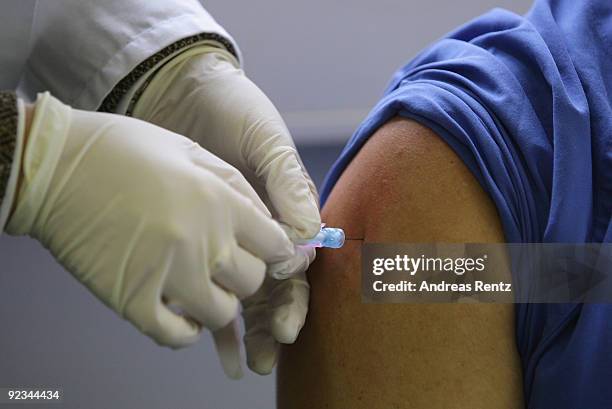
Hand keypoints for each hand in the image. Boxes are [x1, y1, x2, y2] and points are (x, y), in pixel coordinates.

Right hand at [6, 92, 294, 349]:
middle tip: (221, 264)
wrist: (54, 167)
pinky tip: (174, 309)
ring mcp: (169, 274)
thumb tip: (265, 222)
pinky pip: (177, 336)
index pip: (276, 245)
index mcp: (219, 200)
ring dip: (215, 303)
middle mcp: (203, 240)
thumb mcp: (190, 151)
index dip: (273, 250)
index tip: (261, 251)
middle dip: (243, 275)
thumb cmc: (123, 151)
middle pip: (253, 281)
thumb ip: (234, 187)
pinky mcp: (133, 301)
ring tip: (196, 286)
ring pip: (222, 313)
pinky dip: (183, 329)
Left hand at [131, 46, 320, 373]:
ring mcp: (231, 234)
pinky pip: (208, 279)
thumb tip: (308, 237)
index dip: (295, 294)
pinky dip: (212, 311)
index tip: (284, 322)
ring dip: (247, 329)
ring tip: (245, 362)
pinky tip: (211, 343)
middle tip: (266, 352)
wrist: (183, 91)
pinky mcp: (200, 236)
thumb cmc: (235, 109)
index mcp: (288, 207)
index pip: (299, 262)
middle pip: (276, 287)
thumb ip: (287, 185)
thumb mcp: (268, 141)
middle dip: (274, 322)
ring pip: (246, 293)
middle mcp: (263, 227)